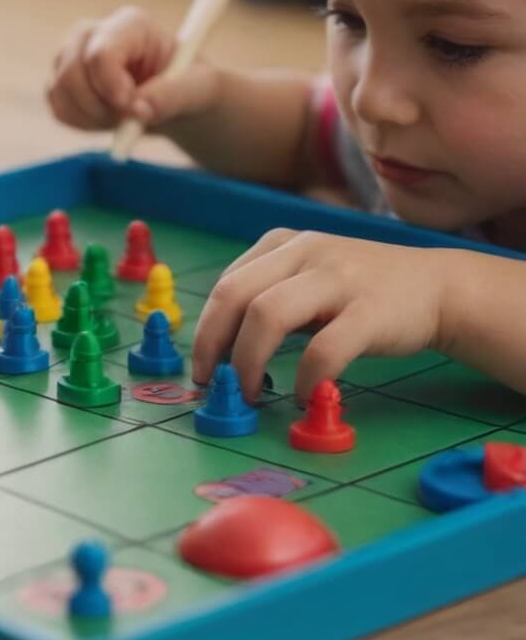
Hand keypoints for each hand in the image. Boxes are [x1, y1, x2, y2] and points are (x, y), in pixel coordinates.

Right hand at [46, 6, 220, 130]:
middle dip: (99, 106)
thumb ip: (174, 95)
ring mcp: (72, 55)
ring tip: (124, 119)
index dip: (111, 86)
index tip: (134, 110)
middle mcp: (93, 34)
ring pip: (60, 91)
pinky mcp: (62, 80)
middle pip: (71, 72)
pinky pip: (58, 108)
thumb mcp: (200, 88)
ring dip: (92, 117)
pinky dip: (81, 123)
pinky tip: (107, 120)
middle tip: (130, 121)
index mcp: (130, 25)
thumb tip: (142, 111)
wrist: (174, 98)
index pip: (101, 53)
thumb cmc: (190, 86)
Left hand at [192, 229, 454, 402]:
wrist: (437, 287)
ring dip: (248, 361)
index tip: (202, 367)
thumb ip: (266, 300)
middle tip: (214, 384)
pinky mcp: (370, 310)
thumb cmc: (357, 292)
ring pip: (268, 315)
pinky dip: (305, 378)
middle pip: (235, 295)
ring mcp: (337, 277)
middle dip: (213, 344)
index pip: (226, 286)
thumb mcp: (306, 278)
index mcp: (282, 244)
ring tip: (251, 393)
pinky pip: (323, 349)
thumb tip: (218, 352)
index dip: (205, 331)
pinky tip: (304, 396)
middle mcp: (304, 251)